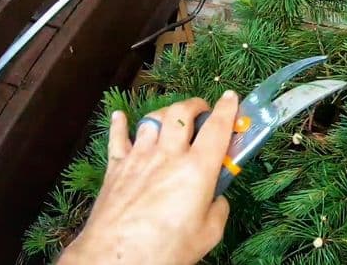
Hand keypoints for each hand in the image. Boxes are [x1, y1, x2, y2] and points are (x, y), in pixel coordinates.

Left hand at [58, 92, 240, 264]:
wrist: (116, 258)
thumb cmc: (165, 250)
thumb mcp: (207, 235)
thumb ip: (217, 211)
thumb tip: (216, 199)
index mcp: (197, 170)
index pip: (217, 128)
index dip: (227, 108)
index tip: (230, 97)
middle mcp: (168, 155)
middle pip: (182, 113)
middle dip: (195, 105)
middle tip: (202, 111)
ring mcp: (139, 158)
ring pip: (153, 119)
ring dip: (166, 114)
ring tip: (172, 119)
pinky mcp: (115, 168)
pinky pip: (117, 137)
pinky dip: (120, 124)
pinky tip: (120, 116)